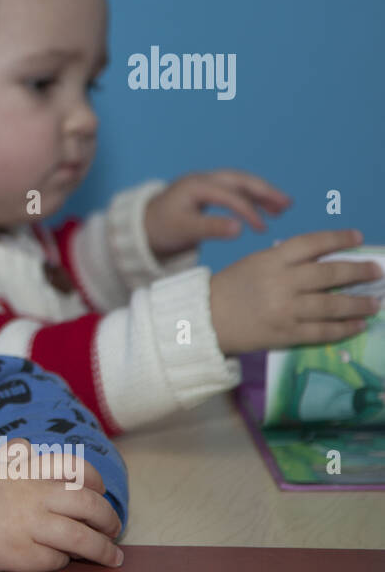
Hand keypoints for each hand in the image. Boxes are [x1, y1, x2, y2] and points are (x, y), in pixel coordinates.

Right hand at [0, 439, 122, 571]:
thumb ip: (13, 456)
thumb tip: (28, 448)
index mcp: (26, 469)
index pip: (77, 469)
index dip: (96, 483)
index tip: (99, 494)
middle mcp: (32, 493)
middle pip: (88, 504)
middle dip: (108, 519)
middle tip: (113, 528)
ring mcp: (28, 524)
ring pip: (82, 538)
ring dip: (101, 549)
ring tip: (110, 556)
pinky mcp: (20, 554)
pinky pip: (56, 561)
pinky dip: (63, 562)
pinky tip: (63, 562)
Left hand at [144, 170, 291, 260]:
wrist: (142, 226)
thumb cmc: (161, 228)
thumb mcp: (185, 230)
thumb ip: (211, 228)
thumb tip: (240, 229)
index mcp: (196, 186)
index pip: (229, 196)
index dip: (248, 210)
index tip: (263, 228)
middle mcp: (202, 179)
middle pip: (239, 180)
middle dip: (264, 191)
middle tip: (287, 204)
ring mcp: (205, 183)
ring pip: (239, 183)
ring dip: (261, 193)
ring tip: (283, 207)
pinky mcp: (207, 191)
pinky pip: (233, 190)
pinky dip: (250, 198)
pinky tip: (264, 209)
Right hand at [210, 229, 382, 354]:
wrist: (203, 320)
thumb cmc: (228, 289)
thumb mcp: (253, 264)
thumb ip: (284, 262)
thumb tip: (325, 264)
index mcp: (271, 260)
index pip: (312, 243)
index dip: (338, 238)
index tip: (358, 237)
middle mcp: (281, 283)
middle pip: (330, 274)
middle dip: (359, 271)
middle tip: (377, 271)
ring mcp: (285, 310)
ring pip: (332, 305)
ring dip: (359, 304)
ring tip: (375, 302)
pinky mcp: (286, 334)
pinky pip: (323, 331)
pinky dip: (345, 328)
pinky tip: (358, 324)